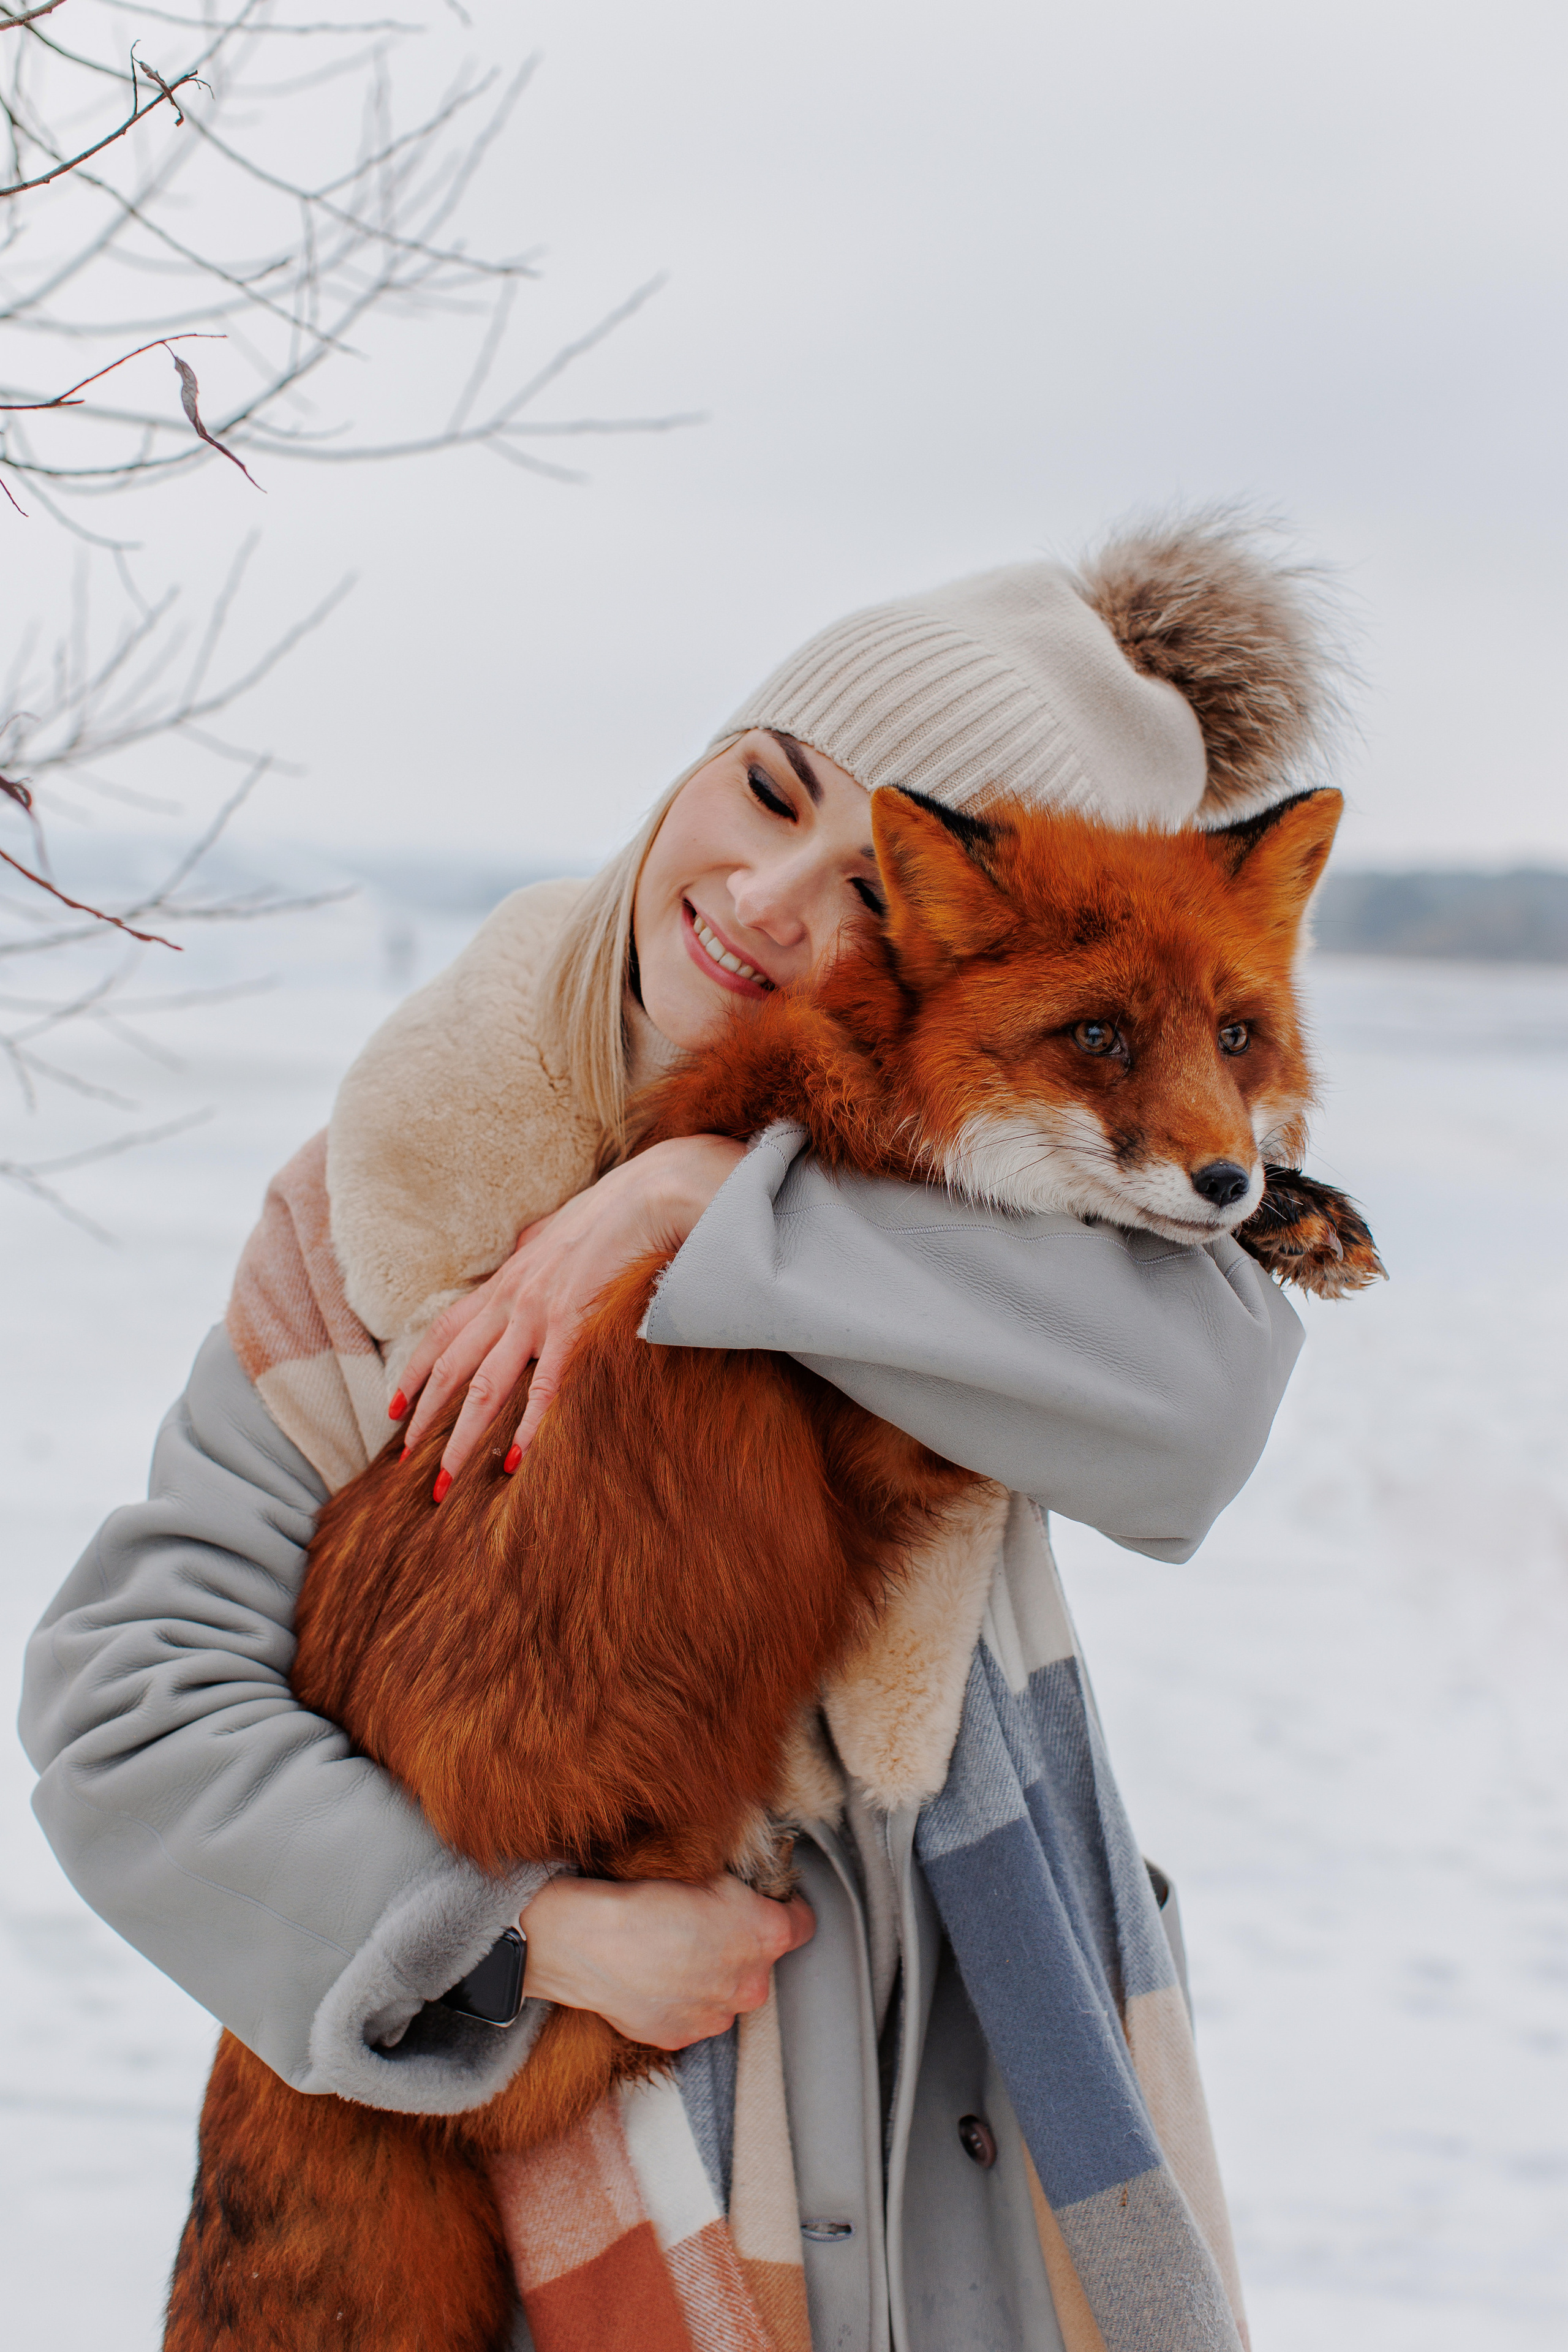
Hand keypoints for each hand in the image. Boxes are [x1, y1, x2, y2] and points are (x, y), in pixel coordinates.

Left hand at [394, 1134, 744, 1484]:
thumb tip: (520, 1248)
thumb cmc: (611, 1210)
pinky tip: (514, 1461)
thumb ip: (531, 1247)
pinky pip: (545, 1388)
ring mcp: (539, 1317)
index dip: (414, 1370)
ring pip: (486, 1388)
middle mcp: (511, 1302)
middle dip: (424, 1417)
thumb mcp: (554, 1229)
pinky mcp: (574, 1328)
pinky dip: (528, 1428)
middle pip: (452, 1368)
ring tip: (444, 1481)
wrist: (649, 1196)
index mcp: (506, 1281)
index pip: (443, 1332)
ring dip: (461, 1438)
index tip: (394, 1405)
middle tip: (405, 1459)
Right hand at [518, 1874, 814, 2049]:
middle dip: (742, 1945)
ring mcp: (717, 2016)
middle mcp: (751, 1984)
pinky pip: (696, 2014)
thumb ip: (743, 1892)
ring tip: (675, 1952)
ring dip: (714, 1976)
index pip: (802, 1923)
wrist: (588, 1941)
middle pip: (762, 1962)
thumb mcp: (707, 1873)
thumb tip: (753, 1896)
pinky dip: (684, 1999)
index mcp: (766, 1936)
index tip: (766, 1901)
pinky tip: (658, 1976)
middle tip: (706, 1924)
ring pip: (729, 1992)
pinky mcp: (683, 2036)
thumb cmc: (644, 1899)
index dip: (785, 1908)